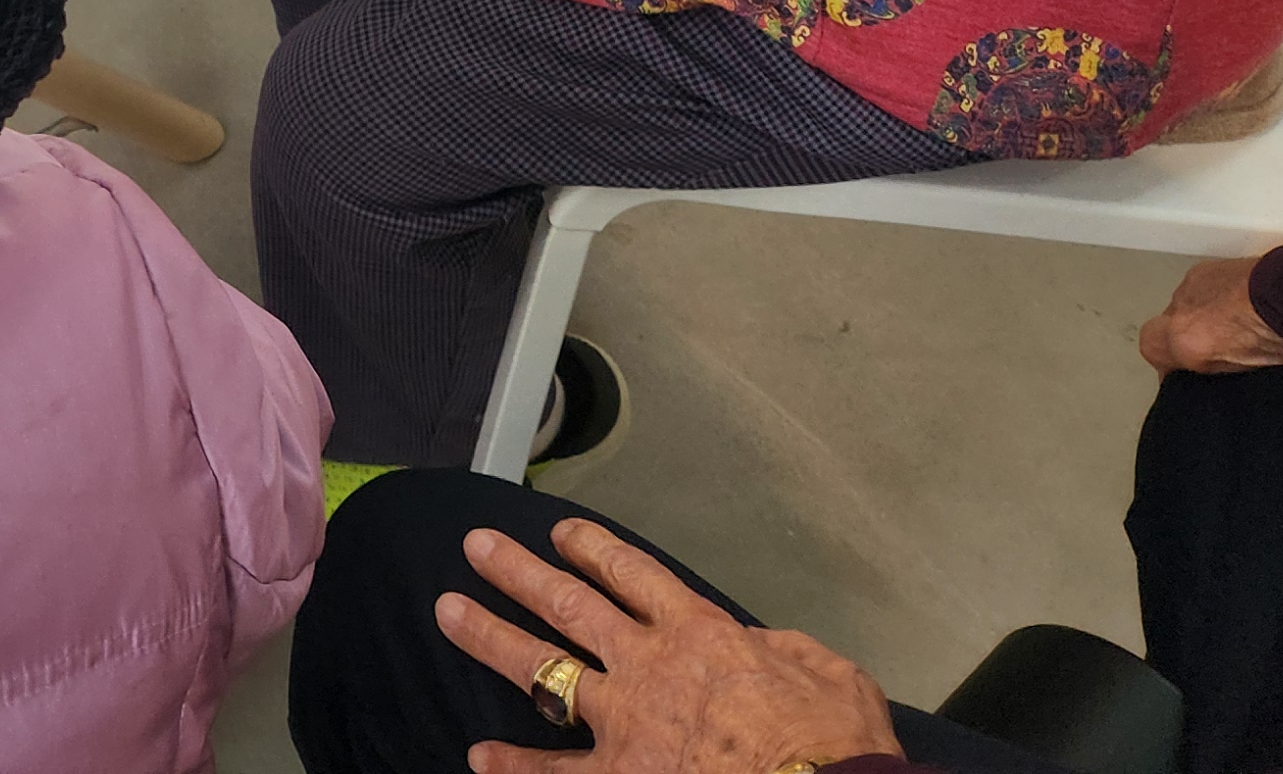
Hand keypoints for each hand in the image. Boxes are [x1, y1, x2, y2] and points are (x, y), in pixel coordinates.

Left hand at [439, 515, 899, 773]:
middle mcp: (648, 666)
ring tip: (447, 610)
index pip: (633, 575)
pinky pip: (554, 771)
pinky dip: (515, 764)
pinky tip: (479, 756)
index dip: (592, 549)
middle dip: (517, 571)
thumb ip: (785, 650)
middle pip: (568, 604)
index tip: (560, 533)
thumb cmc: (835, 745)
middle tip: (476, 545)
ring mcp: (625, 723)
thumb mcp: (828, 674)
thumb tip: (762, 645)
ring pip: (541, 669)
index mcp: (699, 632)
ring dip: (490, 636)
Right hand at [1140, 255, 1282, 374]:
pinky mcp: (1216, 264)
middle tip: (1224, 350)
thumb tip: (1205, 368)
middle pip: (1170, 321)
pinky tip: (1247, 306)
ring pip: (1189, 302)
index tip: (1189, 372)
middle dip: (1190, 335)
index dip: (1169, 360)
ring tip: (1241, 326)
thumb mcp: (1246, 373)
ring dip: (1205, 314)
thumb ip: (1213, 369)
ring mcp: (1199, 280)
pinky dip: (1219, 297)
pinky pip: (1206, 286)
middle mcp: (1182, 303)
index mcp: (1186, 337)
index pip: (1152, 345)